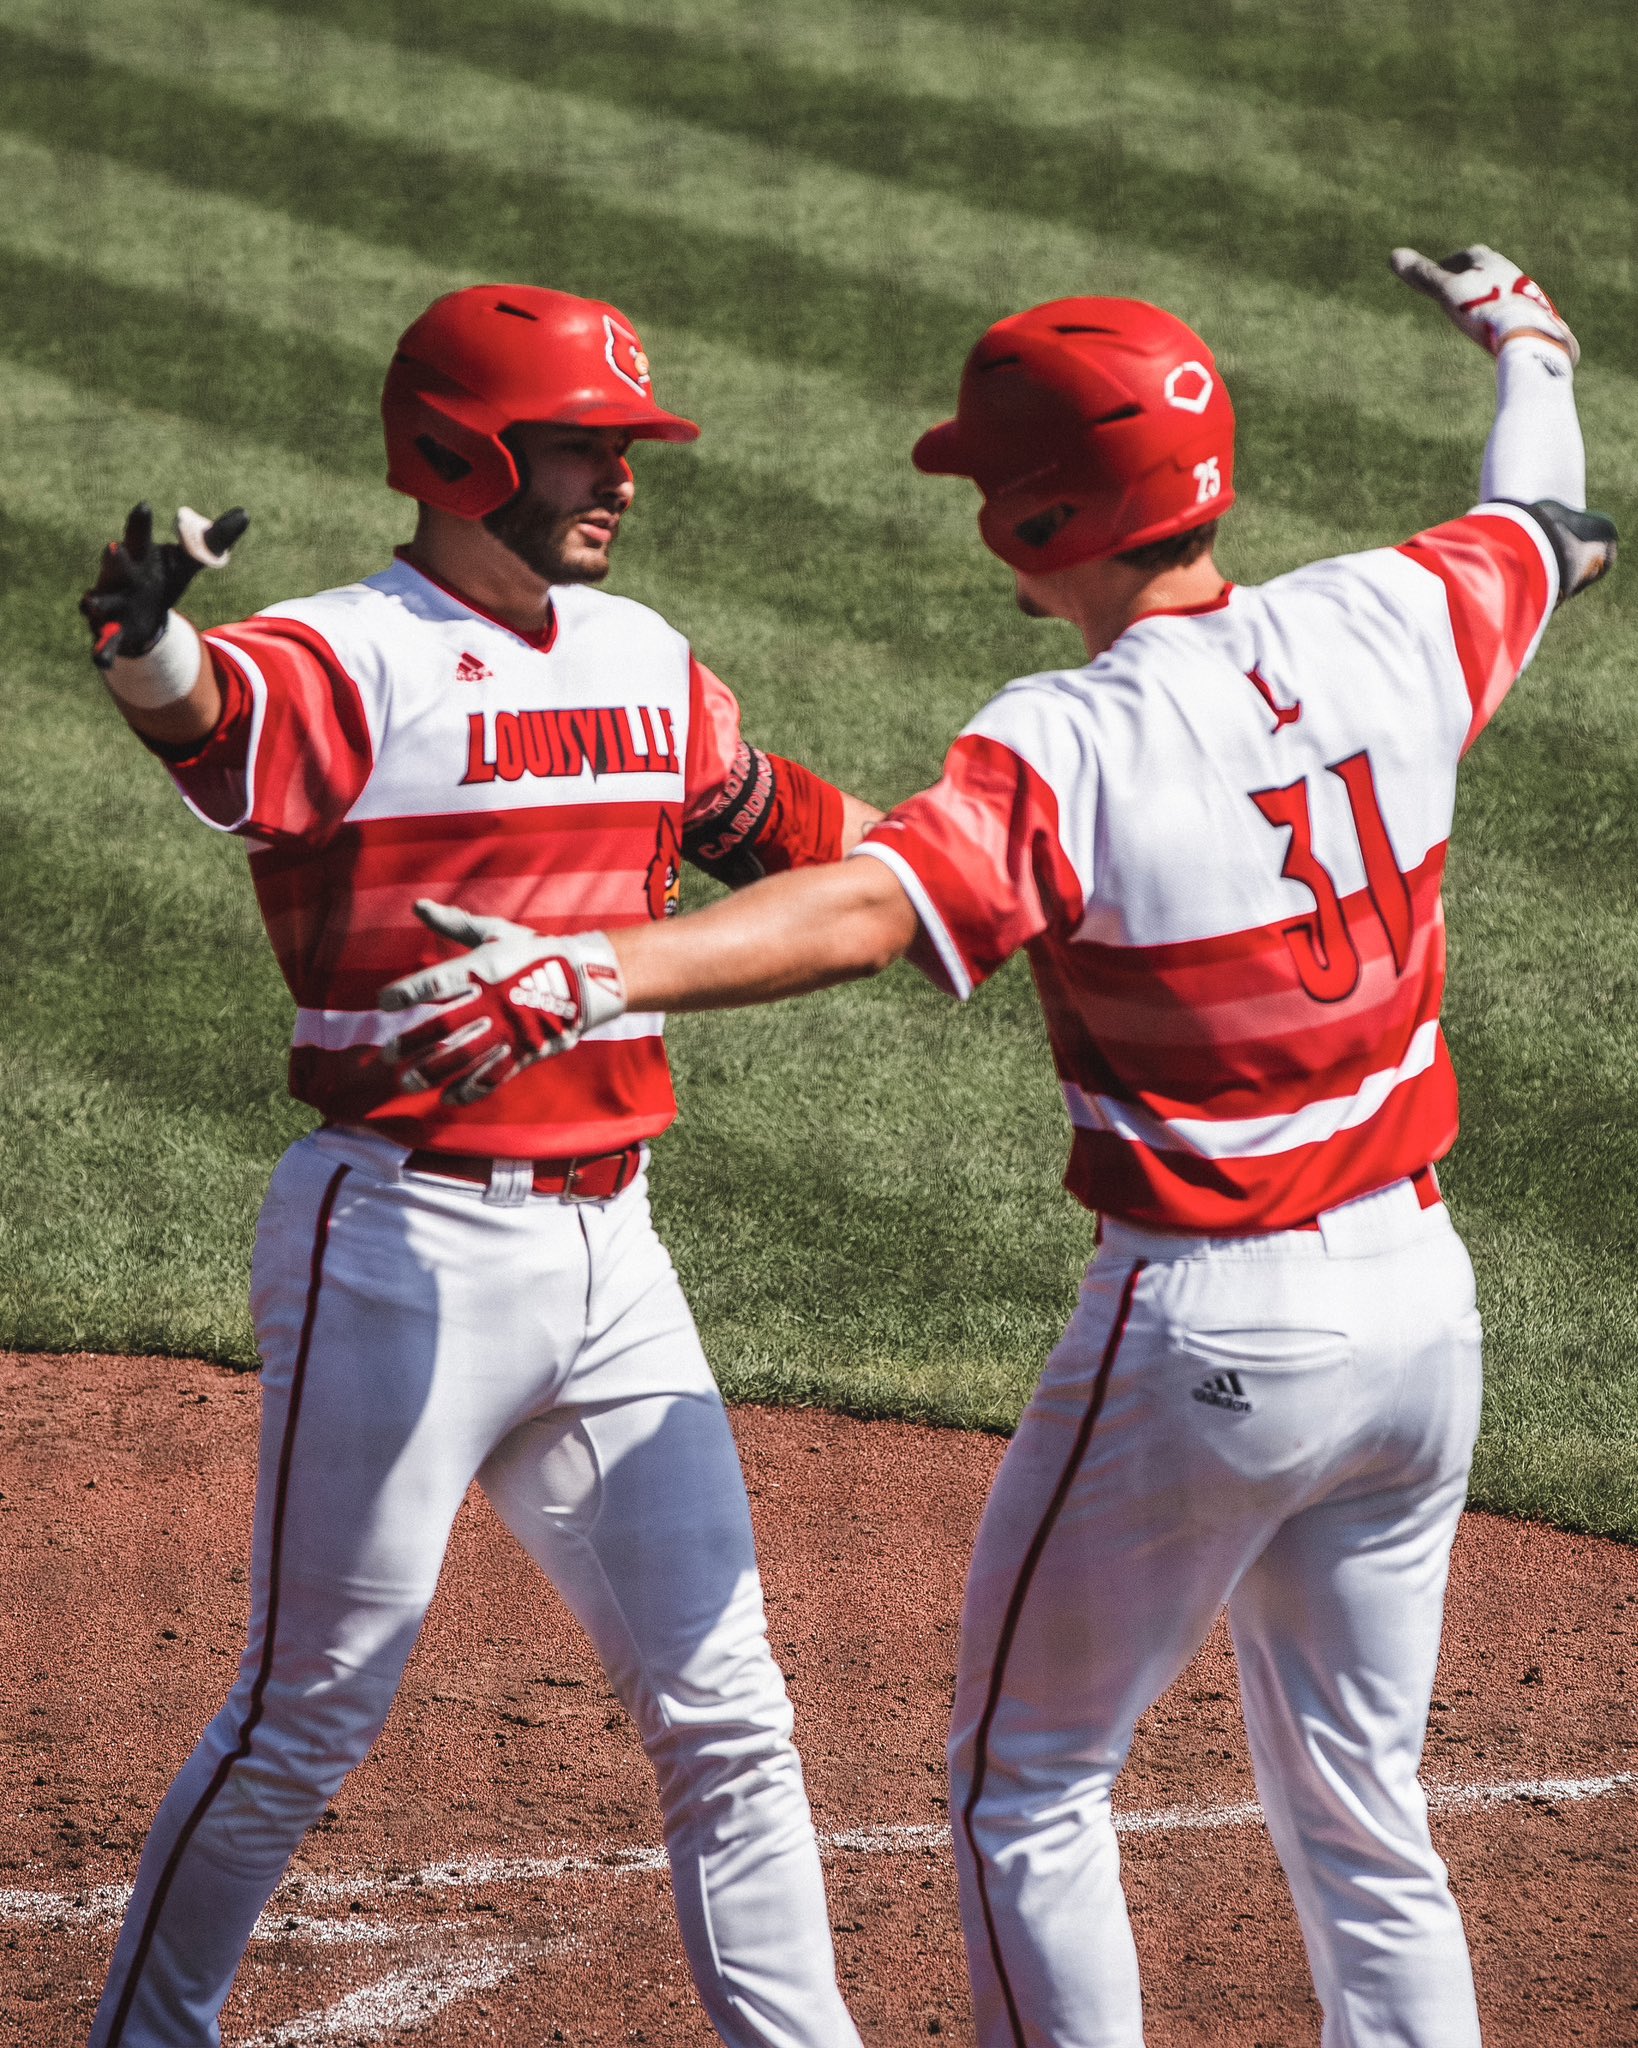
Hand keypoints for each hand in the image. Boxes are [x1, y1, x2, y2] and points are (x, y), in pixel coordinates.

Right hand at [80, 502, 249, 668]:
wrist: (143, 615)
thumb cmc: (162, 577)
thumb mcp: (189, 561)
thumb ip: (213, 540)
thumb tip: (245, 513)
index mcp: (139, 556)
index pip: (139, 535)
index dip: (141, 522)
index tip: (145, 506)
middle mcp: (121, 577)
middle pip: (116, 566)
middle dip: (114, 558)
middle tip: (113, 547)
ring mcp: (113, 604)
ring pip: (102, 602)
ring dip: (96, 603)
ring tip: (90, 603)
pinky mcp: (113, 631)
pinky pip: (105, 643)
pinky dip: (102, 651)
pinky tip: (101, 661)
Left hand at [378, 901, 626, 1105]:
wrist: (587, 976)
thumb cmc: (535, 950)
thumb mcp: (496, 932)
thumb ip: (455, 924)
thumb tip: (418, 905)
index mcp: (482, 969)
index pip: (435, 983)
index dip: (406, 994)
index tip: (384, 1003)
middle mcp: (492, 1002)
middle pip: (444, 1027)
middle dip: (412, 1043)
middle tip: (387, 1056)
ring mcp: (510, 1030)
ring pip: (464, 1057)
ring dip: (432, 1072)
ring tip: (407, 1083)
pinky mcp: (526, 1051)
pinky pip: (494, 1075)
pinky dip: (470, 1089)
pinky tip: (448, 1098)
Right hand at [1390, 244, 1577, 364]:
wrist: (1526, 331)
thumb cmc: (1482, 307)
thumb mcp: (1446, 291)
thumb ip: (1423, 276)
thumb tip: (1393, 254)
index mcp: (1484, 257)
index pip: (1460, 257)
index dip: (1446, 269)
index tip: (1437, 282)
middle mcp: (1505, 266)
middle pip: (1481, 271)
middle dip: (1467, 281)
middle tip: (1454, 297)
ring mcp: (1521, 287)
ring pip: (1496, 289)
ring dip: (1484, 298)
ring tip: (1474, 315)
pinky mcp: (1533, 308)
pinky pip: (1509, 308)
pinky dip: (1497, 314)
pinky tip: (1494, 329)